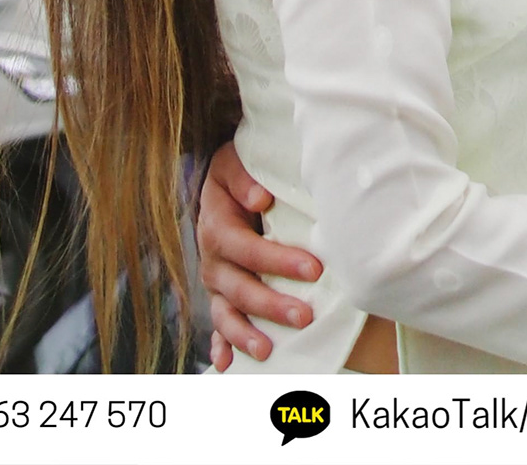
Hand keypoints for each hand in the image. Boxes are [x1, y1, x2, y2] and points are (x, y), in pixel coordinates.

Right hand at [197, 140, 321, 369]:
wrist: (219, 184)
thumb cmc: (237, 174)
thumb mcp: (234, 162)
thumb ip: (244, 177)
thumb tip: (261, 198)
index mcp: (216, 226)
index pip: (247, 248)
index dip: (278, 260)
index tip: (314, 269)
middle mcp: (212, 260)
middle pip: (239, 287)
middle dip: (271, 305)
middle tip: (305, 315)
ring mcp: (215, 283)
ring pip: (226, 314)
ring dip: (246, 334)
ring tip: (268, 350)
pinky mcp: (219, 297)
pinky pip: (217, 326)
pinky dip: (221, 346)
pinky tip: (227, 365)